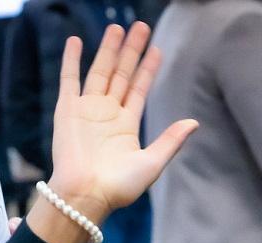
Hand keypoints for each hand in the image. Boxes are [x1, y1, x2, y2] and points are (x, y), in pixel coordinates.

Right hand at [29, 23, 196, 242]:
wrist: (85, 196)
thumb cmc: (118, 188)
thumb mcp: (152, 163)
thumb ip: (170, 141)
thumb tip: (194, 122)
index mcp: (126, 126)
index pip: (139, 89)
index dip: (148, 69)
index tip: (157, 48)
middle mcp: (106, 115)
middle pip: (121, 74)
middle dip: (131, 51)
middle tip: (141, 27)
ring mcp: (86, 111)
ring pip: (99, 72)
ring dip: (108, 50)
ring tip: (117, 28)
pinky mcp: (67, 112)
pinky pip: (69, 80)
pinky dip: (71, 60)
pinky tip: (76, 41)